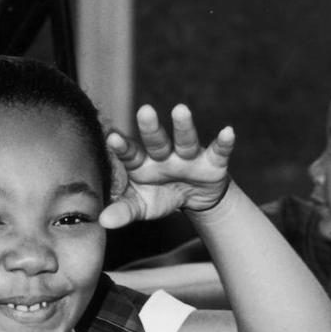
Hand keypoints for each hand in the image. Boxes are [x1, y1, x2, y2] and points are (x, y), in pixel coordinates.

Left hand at [100, 104, 234, 228]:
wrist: (194, 199)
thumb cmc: (159, 197)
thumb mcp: (141, 207)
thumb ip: (123, 211)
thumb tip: (102, 222)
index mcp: (142, 164)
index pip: (131, 154)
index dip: (123, 147)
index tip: (112, 137)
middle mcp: (163, 156)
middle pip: (156, 141)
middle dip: (151, 127)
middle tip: (144, 110)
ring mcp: (188, 156)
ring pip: (185, 140)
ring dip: (184, 126)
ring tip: (180, 109)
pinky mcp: (212, 162)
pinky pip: (218, 151)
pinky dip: (224, 143)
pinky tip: (228, 132)